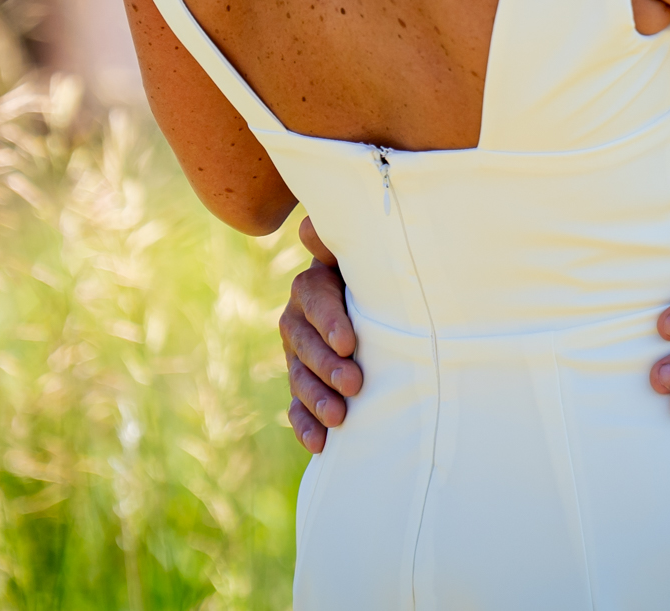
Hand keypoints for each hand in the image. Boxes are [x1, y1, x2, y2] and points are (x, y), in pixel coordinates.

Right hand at [280, 215, 363, 453]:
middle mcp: (299, 321)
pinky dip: (305, 426)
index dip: (329, 321)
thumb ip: (339, 246)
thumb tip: (312, 225)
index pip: (314, 301)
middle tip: (354, 384)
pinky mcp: (303, 385)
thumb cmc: (373, 275)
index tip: (349, 343)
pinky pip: (296, 407)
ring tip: (339, 418)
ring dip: (316, 400)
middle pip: (304, 344)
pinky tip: (319, 444)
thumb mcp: (360, 257)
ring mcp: (298, 356)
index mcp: (313, 286)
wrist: (372, 302)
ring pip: (299, 378)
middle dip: (326, 366)